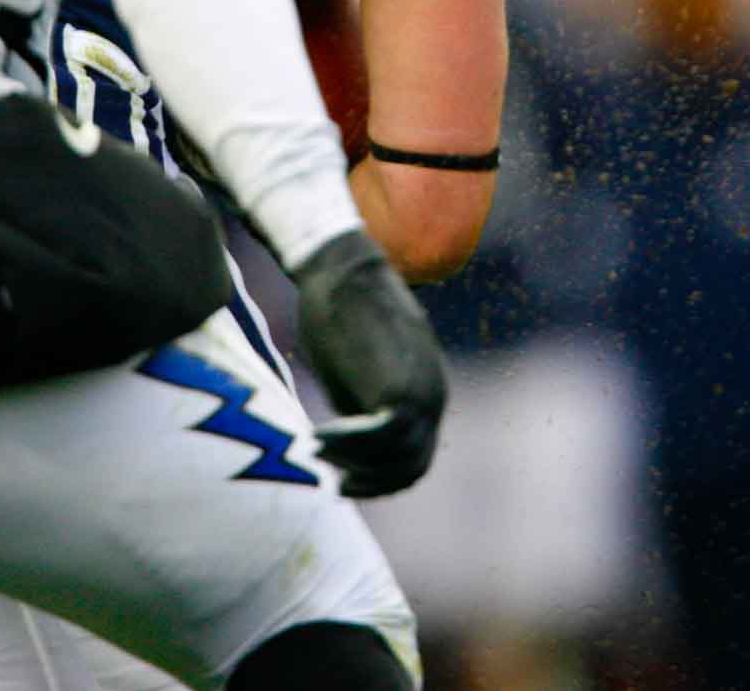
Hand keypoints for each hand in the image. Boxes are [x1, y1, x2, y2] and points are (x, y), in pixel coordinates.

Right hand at [294, 230, 446, 496]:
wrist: (343, 267)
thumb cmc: (340, 311)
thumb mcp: (358, 368)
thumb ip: (364, 403)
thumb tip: (350, 439)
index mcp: (425, 390)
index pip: (416, 457)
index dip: (382, 478)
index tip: (345, 479)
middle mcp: (432, 395)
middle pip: (412, 465)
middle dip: (371, 481)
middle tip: (333, 482)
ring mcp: (422, 391)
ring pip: (399, 458)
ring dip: (356, 465)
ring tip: (318, 452)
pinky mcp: (400, 384)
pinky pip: (382, 437)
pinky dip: (349, 446)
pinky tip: (318, 439)